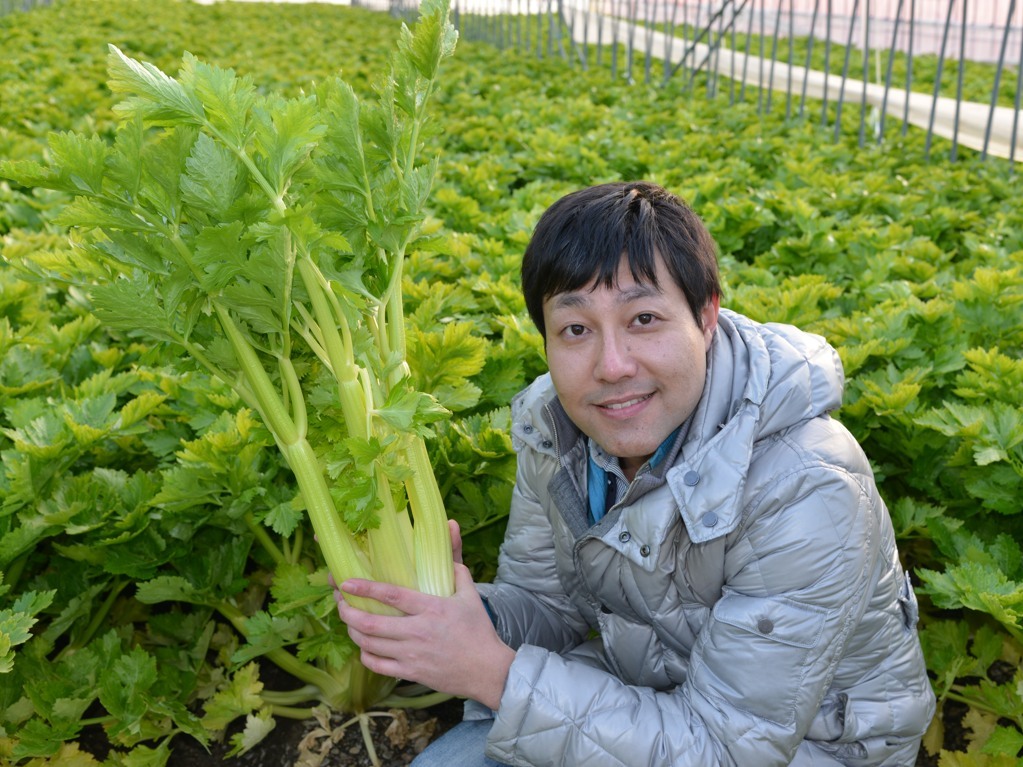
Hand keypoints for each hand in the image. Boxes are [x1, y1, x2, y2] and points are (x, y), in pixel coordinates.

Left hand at [334, 521, 513, 709]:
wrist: (486, 670)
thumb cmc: (478, 630)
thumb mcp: (470, 595)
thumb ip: (457, 568)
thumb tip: (451, 536)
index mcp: (431, 608)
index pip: (391, 595)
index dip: (365, 588)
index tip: (346, 582)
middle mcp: (418, 631)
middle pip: (371, 623)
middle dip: (347, 612)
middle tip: (340, 602)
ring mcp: (412, 654)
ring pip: (369, 644)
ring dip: (352, 632)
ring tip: (348, 621)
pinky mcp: (410, 672)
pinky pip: (377, 665)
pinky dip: (365, 655)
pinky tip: (364, 646)